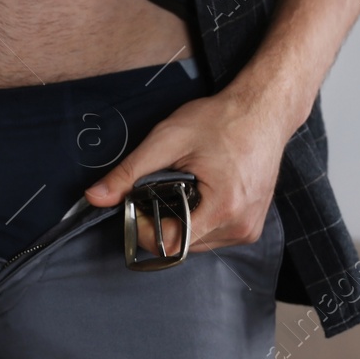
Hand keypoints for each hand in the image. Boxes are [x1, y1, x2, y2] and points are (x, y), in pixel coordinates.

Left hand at [83, 80, 290, 253]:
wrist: (264, 111)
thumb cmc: (223, 120)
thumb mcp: (168, 139)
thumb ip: (130, 172)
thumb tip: (95, 197)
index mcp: (223, 208)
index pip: (171, 245)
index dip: (145, 229)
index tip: (136, 204)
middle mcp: (240, 227)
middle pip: (182, 247)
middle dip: (161, 223)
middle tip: (156, 190)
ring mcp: (248, 229)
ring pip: (196, 244)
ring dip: (180, 223)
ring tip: (182, 188)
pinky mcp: (251, 226)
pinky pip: (213, 237)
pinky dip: (198, 220)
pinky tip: (199, 194)